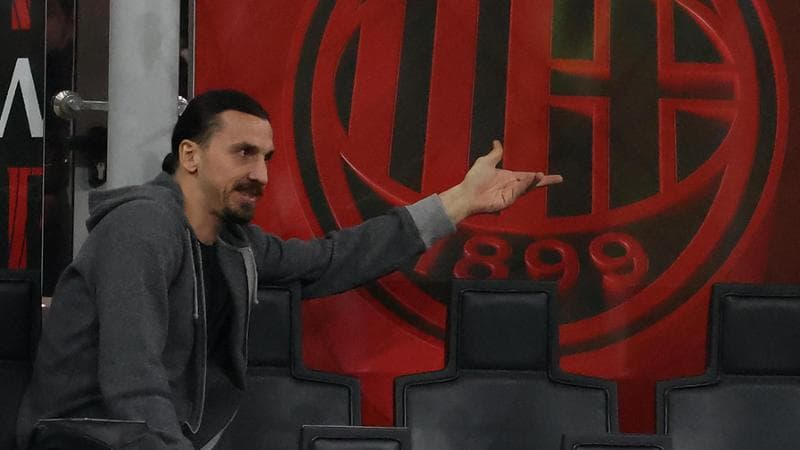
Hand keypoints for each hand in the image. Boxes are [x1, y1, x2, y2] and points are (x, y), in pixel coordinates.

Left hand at [439, 140, 562, 223]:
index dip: (539, 176)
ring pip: (526, 187)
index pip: (528, 176)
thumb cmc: (473, 180)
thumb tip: (496, 141)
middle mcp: (512, 186)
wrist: (466, 193)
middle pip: (532, 183)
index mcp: (510, 178)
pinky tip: (531, 179)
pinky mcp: (507, 200)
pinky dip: (525, 185)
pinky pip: (518, 191)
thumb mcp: (486, 162)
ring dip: (534, 181)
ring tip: (541, 175)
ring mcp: (511, 194)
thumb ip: (495, 153)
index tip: (548, 175)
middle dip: (544, 181)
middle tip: (559, 179)